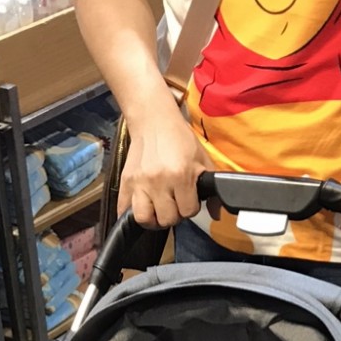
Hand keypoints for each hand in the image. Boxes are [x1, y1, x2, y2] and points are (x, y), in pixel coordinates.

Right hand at [118, 107, 212, 228]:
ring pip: (144, 219)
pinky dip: (131, 213)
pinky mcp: (125, 182)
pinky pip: (124, 210)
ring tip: (157, 208)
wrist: (155, 121)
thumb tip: (216, 214)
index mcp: (180, 175)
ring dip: (153, 217)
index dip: (190, 207)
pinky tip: (143, 205)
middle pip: (167, 219)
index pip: (188, 211)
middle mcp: (158, 181)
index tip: (188, 197)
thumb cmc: (180, 140)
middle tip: (173, 201)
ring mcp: (139, 183)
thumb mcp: (202, 160)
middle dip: (173, 213)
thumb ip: (211, 190)